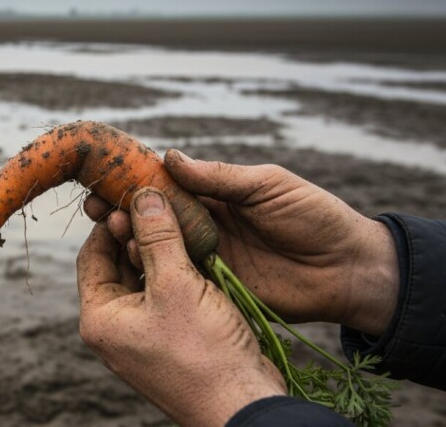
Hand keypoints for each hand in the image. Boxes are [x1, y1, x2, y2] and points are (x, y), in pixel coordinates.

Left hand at [77, 187, 284, 425]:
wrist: (243, 405)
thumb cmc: (204, 352)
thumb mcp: (176, 285)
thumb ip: (158, 237)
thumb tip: (142, 196)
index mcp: (99, 318)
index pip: (91, 255)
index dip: (111, 221)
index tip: (132, 194)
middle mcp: (115, 328)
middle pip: (118, 264)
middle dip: (139, 233)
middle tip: (160, 201)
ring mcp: (142, 336)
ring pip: (145, 278)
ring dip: (162, 250)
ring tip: (183, 222)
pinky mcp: (170, 340)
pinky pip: (166, 295)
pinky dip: (178, 272)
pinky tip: (199, 252)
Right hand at [86, 151, 399, 336]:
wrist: (349, 270)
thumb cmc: (314, 217)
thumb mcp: (268, 186)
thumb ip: (219, 176)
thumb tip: (169, 157)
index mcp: (217, 195)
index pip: (167, 185)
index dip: (136, 182)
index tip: (105, 178)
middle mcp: (205, 225)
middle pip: (154, 217)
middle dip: (122, 211)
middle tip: (96, 207)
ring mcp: (208, 257)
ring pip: (160, 247)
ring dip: (132, 238)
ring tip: (111, 230)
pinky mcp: (214, 287)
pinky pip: (178, 277)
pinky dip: (155, 269)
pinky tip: (133, 261)